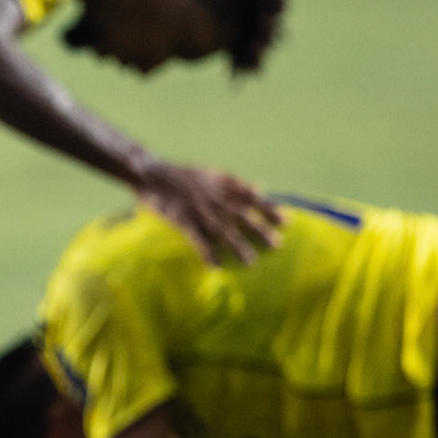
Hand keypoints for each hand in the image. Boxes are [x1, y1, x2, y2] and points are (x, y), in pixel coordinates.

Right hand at [134, 160, 280, 265]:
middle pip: (241, 214)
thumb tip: (261, 188)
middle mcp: (213, 196)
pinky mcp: (181, 218)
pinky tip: (215, 265)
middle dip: (259, 229)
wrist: (151, 172)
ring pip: (221, 228)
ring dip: (237, 244)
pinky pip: (195, 237)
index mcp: (222, 184)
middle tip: (277, 244)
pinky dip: (205, 251)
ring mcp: (197, 208)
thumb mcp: (213, 174)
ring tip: (250, 261)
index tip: (287, 221)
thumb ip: (237, 183)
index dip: (269, 209)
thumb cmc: (182, 175)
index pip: (251, 197)